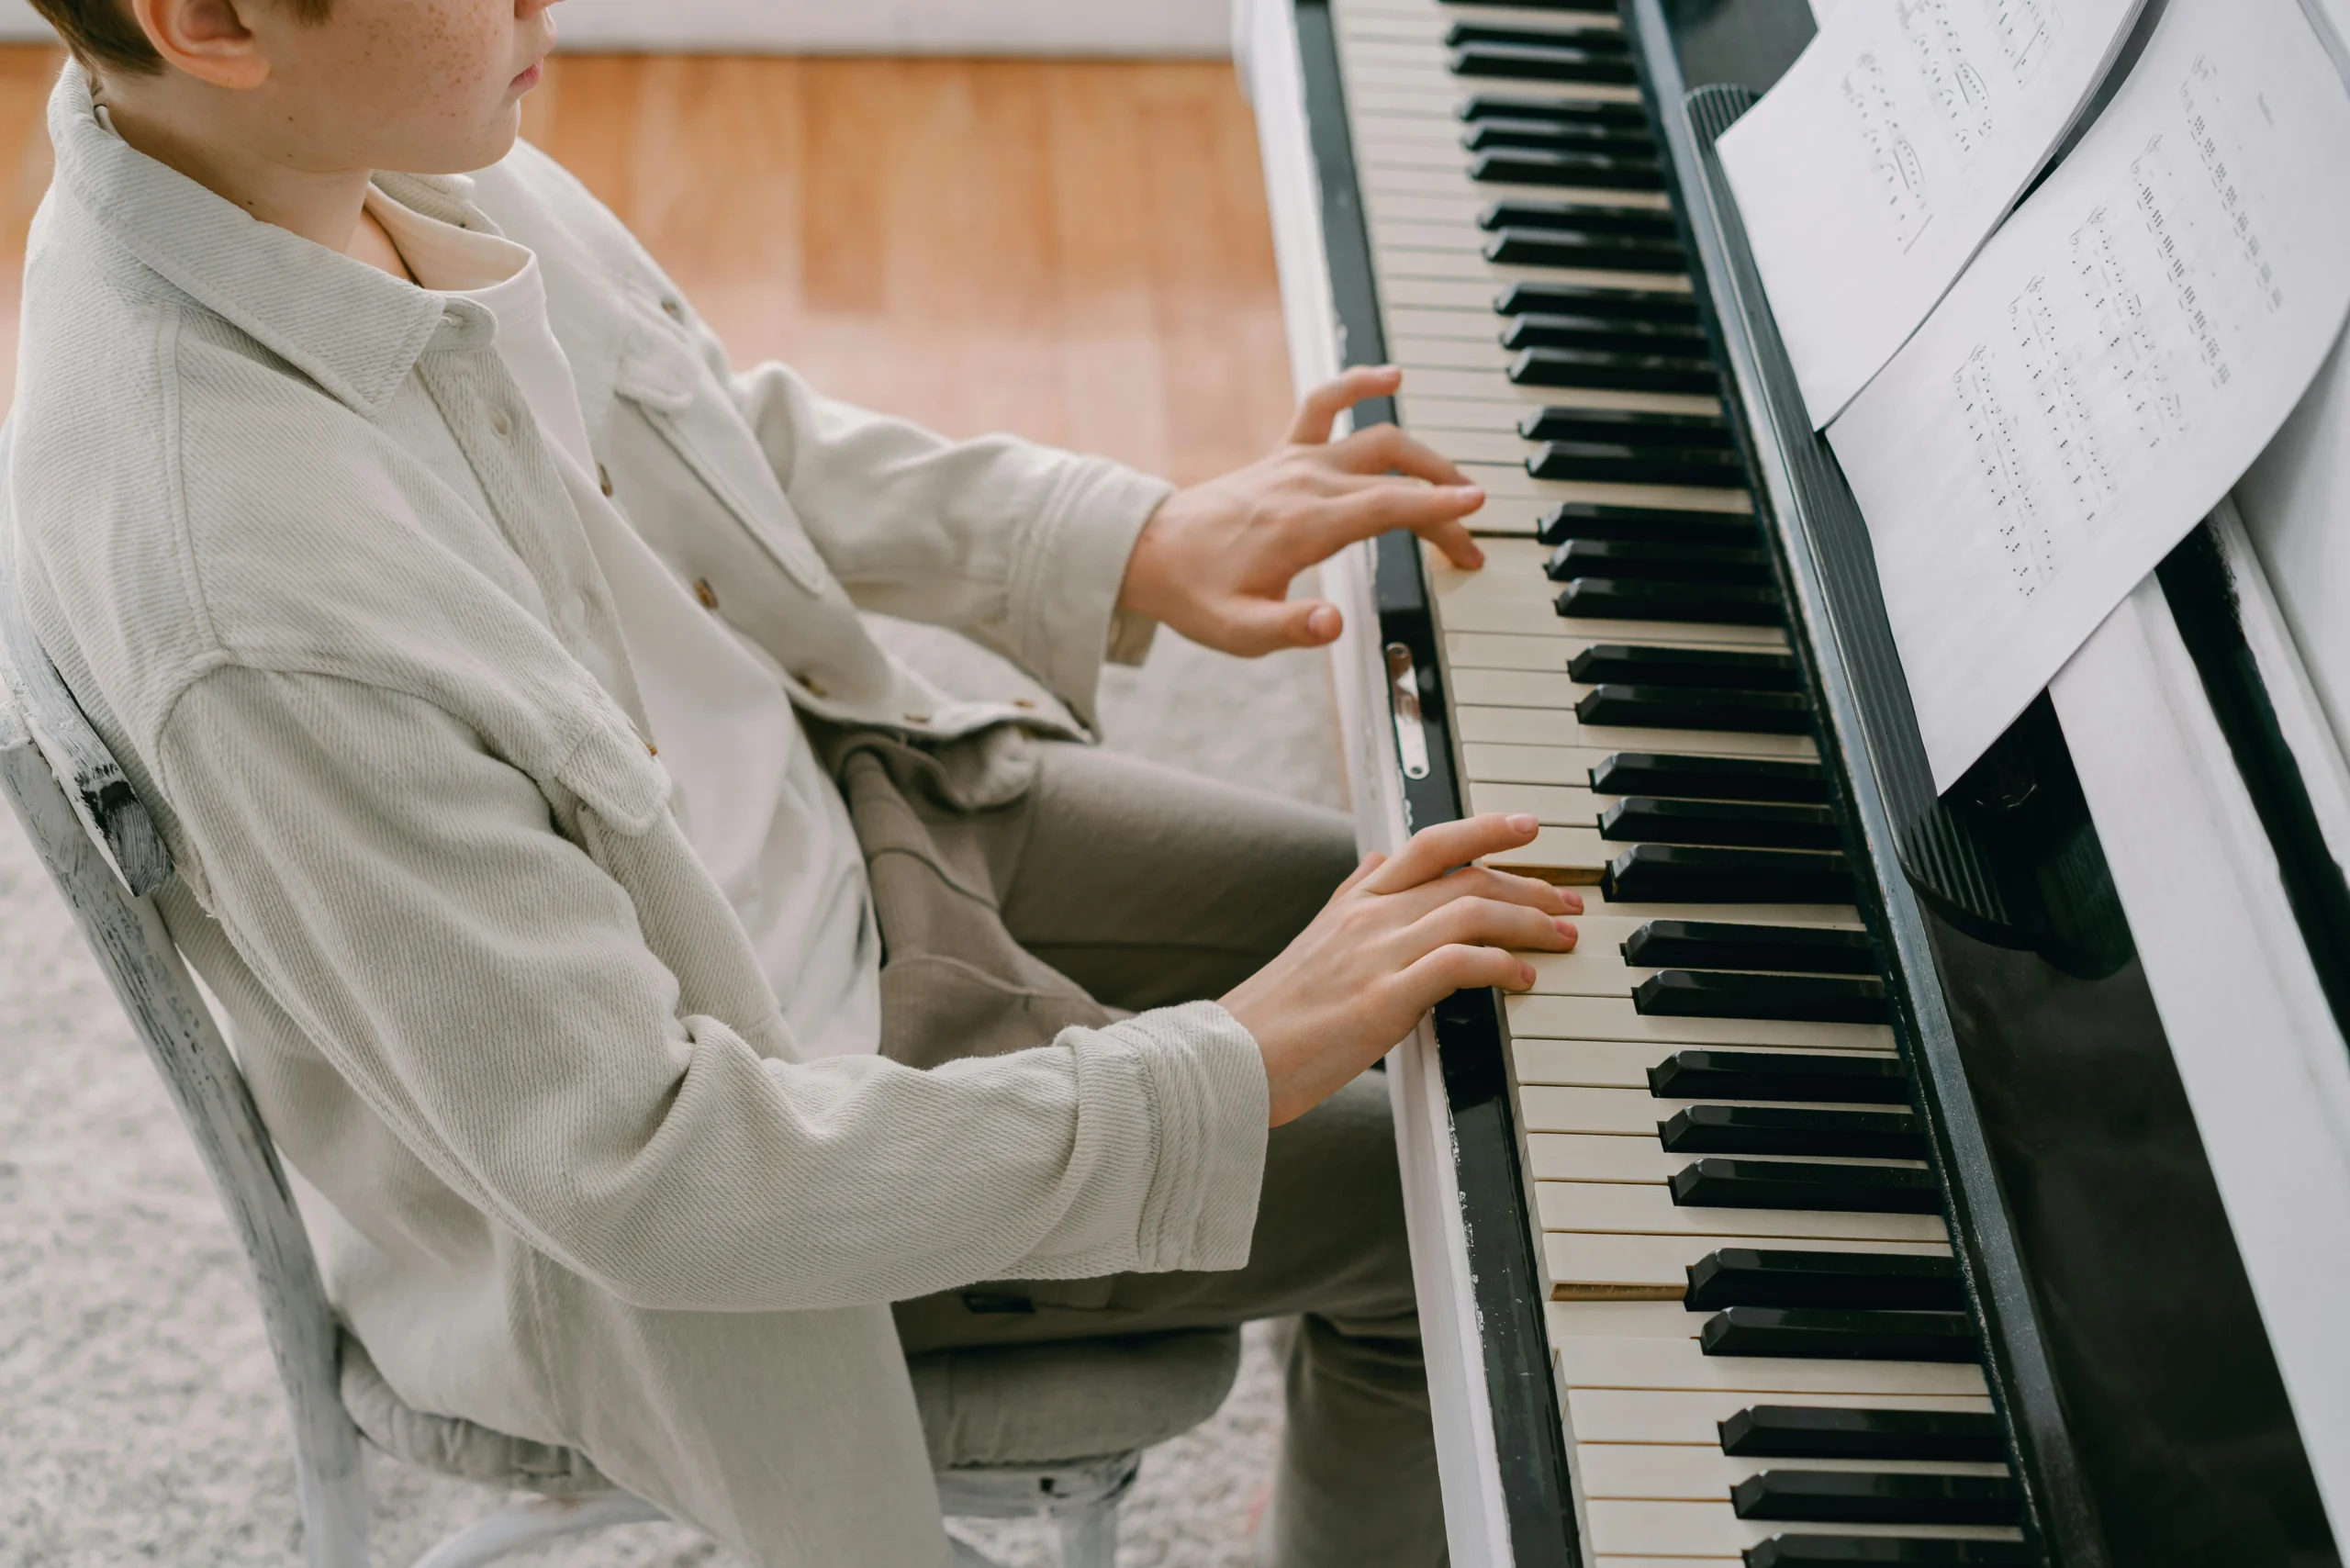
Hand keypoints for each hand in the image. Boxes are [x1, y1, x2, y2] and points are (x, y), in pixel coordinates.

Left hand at [1117, 366, 1486, 656]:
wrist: (1148, 554)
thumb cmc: (1196, 593)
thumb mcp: (1240, 630)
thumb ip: (1290, 628)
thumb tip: (1332, 624)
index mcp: (1303, 525)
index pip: (1386, 508)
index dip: (1436, 509)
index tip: (1476, 510)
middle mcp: (1305, 484)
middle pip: (1395, 479)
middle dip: (1442, 505)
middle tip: (1468, 544)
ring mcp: (1297, 463)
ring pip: (1377, 440)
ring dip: (1424, 457)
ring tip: (1456, 484)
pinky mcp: (1285, 454)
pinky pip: (1325, 404)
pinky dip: (1358, 384)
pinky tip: (1390, 376)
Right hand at [1221, 814, 1581, 1125]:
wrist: (1234, 1057)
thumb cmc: (1276, 1012)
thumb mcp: (1315, 937)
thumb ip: (1354, 897)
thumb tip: (1382, 862)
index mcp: (1356, 901)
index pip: (1430, 844)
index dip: (1484, 828)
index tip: (1528, 826)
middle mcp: (1370, 917)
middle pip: (1467, 878)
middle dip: (1529, 886)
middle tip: (1567, 903)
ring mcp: (1377, 954)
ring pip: (1472, 912)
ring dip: (1529, 923)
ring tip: (1560, 938)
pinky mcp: (1385, 998)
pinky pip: (1459, 963)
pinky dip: (1501, 964)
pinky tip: (1522, 978)